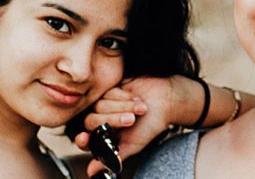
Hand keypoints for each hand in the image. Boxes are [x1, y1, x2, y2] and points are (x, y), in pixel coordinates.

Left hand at [75, 75, 202, 176]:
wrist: (166, 101)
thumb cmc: (151, 124)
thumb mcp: (133, 144)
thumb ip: (113, 157)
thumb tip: (91, 172)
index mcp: (104, 136)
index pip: (85, 140)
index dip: (83, 139)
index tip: (85, 137)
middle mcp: (101, 120)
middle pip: (92, 121)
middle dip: (113, 120)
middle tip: (132, 120)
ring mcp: (105, 103)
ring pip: (100, 105)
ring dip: (123, 107)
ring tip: (140, 108)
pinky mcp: (111, 89)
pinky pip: (109, 92)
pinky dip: (124, 96)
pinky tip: (136, 99)